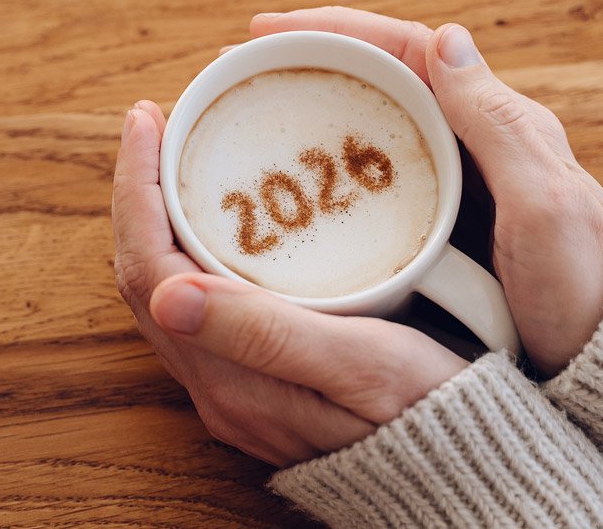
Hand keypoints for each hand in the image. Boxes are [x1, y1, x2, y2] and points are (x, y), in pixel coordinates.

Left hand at [112, 101, 466, 466]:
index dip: (137, 191)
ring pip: (170, 293)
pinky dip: (194, 253)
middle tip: (158, 128)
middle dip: (140, 196)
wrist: (466, 478)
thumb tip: (168, 293)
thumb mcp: (361, 366)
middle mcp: (219, 389)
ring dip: (162, 224)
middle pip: (147, 278)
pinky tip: (222, 225)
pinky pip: (200, 308)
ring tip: (179, 162)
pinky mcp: (258, 387)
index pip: (149, 271)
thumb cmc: (432, 416)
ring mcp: (235, 390)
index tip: (146, 122)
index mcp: (233, 379)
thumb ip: (265, 334)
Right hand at [246, 8, 602, 376]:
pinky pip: (371, 184)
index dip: (334, 31)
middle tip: (242, 70)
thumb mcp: (544, 205)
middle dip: (308, 65)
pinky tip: (290, 190)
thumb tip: (446, 38)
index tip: (266, 31)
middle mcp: (472, 145)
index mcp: (499, 124)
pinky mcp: (437, 232)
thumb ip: (497, 125)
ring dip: (311, 114)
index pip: (405, 49)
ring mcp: (452, 188)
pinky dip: (326, 173)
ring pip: (369, 130)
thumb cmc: (583, 288)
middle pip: (378, 81)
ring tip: (252, 117)